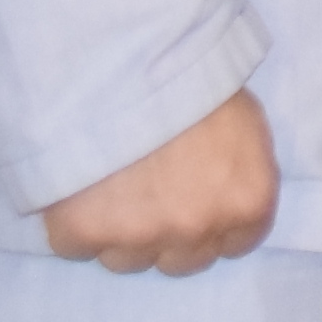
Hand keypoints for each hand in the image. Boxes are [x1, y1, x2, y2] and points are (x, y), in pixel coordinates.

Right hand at [44, 88, 277, 273]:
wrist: (121, 61)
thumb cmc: (192, 80)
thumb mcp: (246, 122)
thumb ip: (241, 173)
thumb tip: (229, 198)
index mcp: (247, 203)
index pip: (234, 245)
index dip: (210, 224)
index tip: (192, 202)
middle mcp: (197, 229)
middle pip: (180, 261)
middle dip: (166, 234)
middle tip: (147, 194)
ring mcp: (139, 235)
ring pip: (126, 259)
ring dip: (118, 233)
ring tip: (110, 186)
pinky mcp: (83, 233)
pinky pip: (76, 247)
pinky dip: (74, 224)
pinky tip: (78, 187)